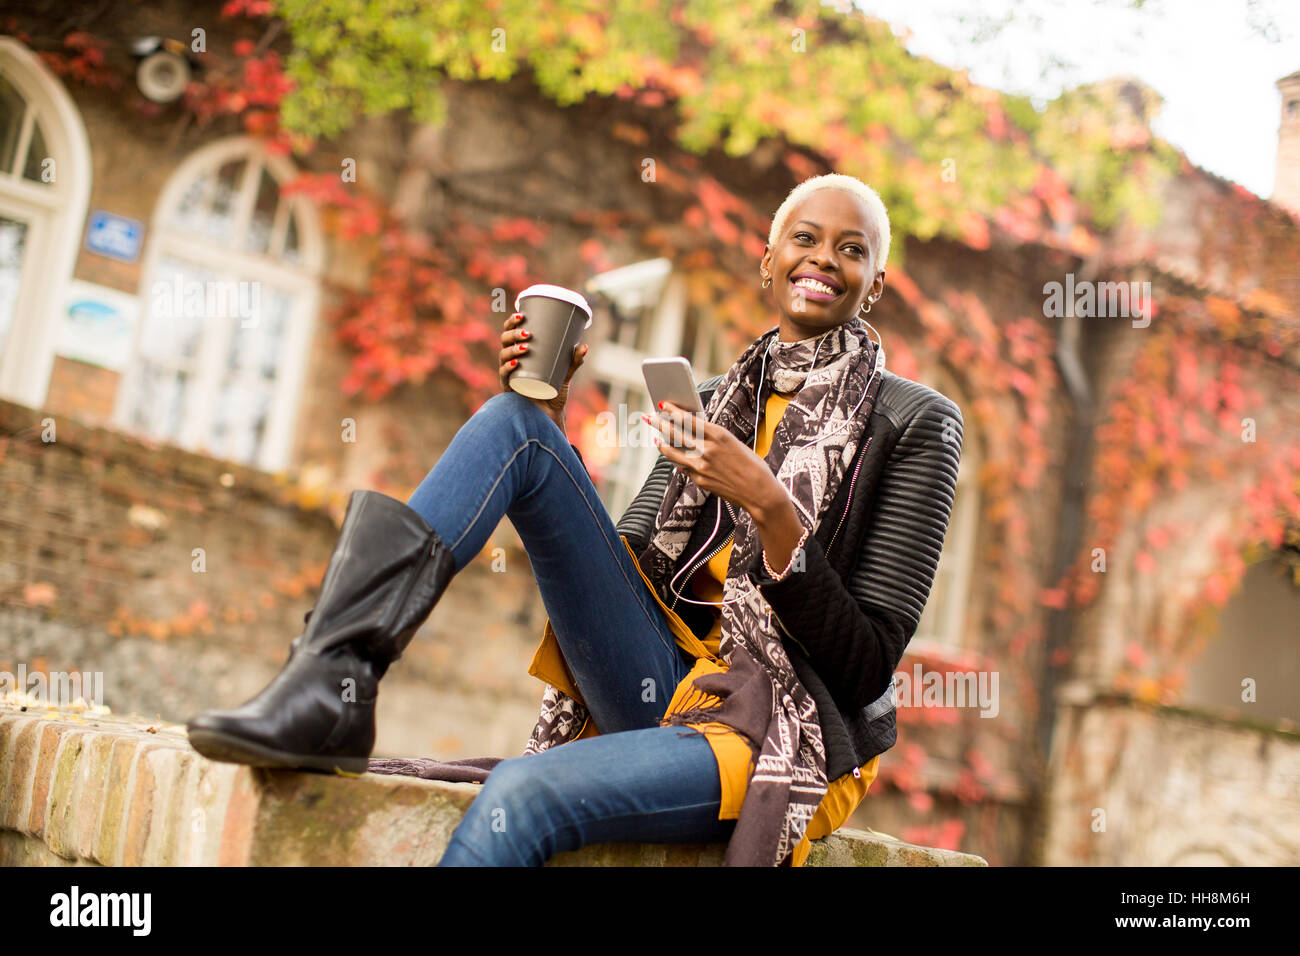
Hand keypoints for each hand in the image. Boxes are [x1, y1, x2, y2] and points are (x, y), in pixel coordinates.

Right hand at [499, 311, 588, 429]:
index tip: (522, 314)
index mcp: (520, 352)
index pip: (511, 332)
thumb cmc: (554, 391)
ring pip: (503, 356)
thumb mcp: (565, 374)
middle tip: (528, 333)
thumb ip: (574, 361)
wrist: (550, 415)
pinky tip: (515, 363)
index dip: (512, 321)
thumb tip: (584, 346)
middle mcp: (511, 360)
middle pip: (504, 341)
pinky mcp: (509, 388)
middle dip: (513, 333)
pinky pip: (504, 376)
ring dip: (512, 349)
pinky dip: (508, 368)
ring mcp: (508, 374)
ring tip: (525, 347)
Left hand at [644, 401, 784, 520]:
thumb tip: (691, 434)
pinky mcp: (700, 480)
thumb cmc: (751, 464)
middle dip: (659, 423)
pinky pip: (684, 467)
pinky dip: (679, 461)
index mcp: (719, 434)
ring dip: (662, 444)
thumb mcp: (733, 444)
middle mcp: (707, 449)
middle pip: (675, 433)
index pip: (688, 419)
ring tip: (656, 439)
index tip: (663, 404)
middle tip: (648, 417)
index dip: (673, 411)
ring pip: (672, 452)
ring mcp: (701, 466)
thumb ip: (712, 439)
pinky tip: (675, 458)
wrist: (760, 492)